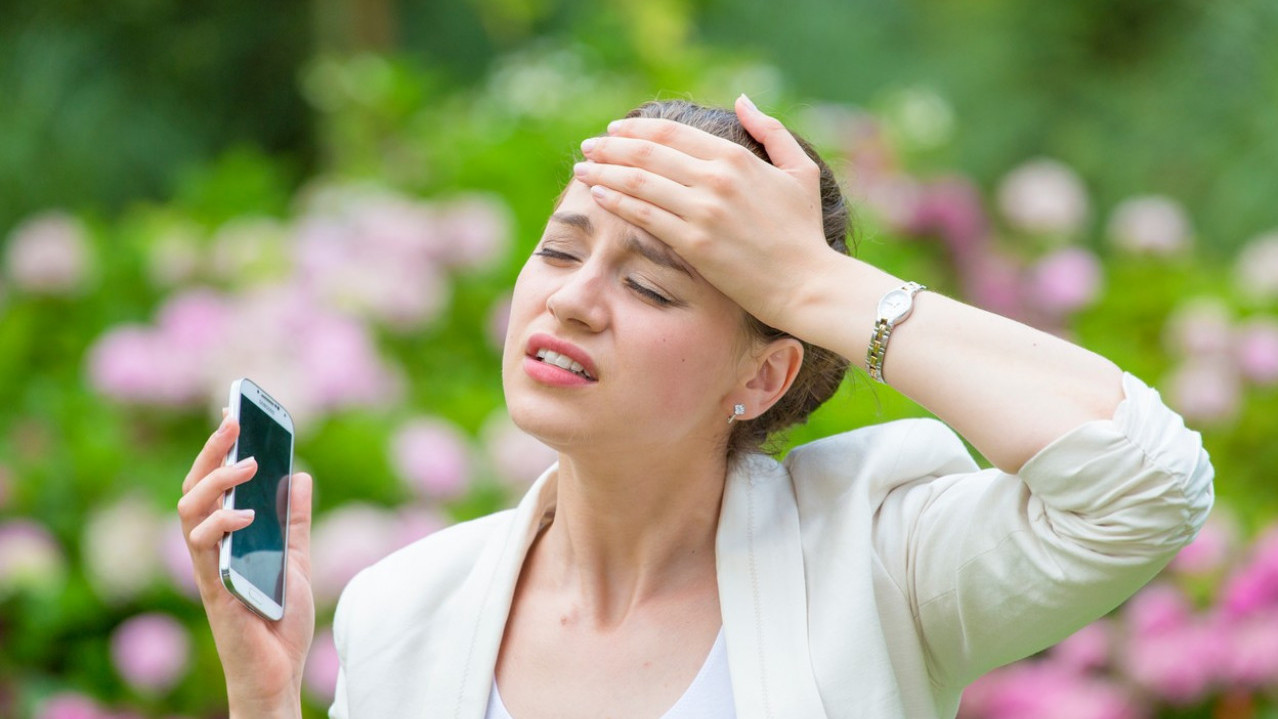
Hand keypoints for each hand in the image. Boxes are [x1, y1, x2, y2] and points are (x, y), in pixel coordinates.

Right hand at [178, 409, 314, 717]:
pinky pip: (205, 552)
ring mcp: (210, 568)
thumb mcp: (297, 558)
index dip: (217, 449)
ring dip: (215, 484)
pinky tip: (248, 516)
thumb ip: (295, 521)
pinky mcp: (216, 590)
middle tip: (235, 424)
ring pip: (189, 514)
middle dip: (211, 453)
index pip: (211, 485)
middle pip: (193, 490)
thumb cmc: (279, 619)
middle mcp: (211, 549)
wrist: (279, 670)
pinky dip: (222, 527)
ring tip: (248, 466)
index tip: (233, 413)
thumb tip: (301, 474)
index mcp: (227, 537)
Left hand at [573, 94, 839, 333]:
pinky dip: (616, 202)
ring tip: (582, 168)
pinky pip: (644, 216)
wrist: (807, 284)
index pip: (672, 133)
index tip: (614, 129)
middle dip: (610, 146)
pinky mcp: (694, 244)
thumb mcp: (799, 171)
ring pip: (639, 182)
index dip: (637, 128)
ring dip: (604, 172)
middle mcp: (716, 179)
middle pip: (647, 153)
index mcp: (736, 158)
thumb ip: (772, 130)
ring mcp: (703, 212)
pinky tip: (597, 195)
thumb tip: (743, 100)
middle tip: (588, 146)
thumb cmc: (804, 232)